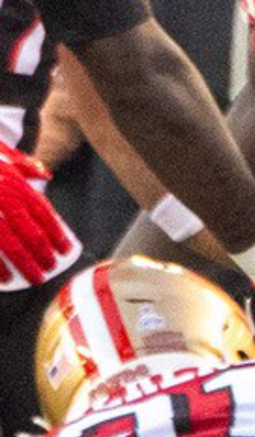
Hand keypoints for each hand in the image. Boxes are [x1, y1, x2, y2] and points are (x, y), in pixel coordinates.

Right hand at [0, 143, 76, 289]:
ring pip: (9, 246)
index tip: (66, 250)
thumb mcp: (2, 157)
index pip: (43, 215)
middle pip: (30, 234)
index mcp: (14, 185)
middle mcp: (2, 200)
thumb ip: (24, 166)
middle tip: (50, 269)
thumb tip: (46, 175)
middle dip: (43, 256)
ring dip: (24, 267)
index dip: (57, 234)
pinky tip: (5, 279)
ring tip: (34, 278)